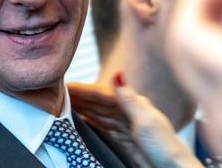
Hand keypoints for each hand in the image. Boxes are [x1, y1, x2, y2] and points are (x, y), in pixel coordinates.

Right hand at [68, 82, 201, 167]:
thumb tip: (117, 75)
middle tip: (55, 93)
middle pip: (99, 102)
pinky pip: (103, 127)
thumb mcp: (147, 121)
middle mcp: (130, 113)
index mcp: (136, 104)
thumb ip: (129, 99)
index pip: (103, 93)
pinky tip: (81, 120)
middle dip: (79, 96)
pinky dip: (90, 122)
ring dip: (82, 108)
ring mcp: (127, 128)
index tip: (65, 84)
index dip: (84, 89)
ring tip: (62, 104)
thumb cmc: (166, 148)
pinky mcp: (125, 141)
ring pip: (99, 114)